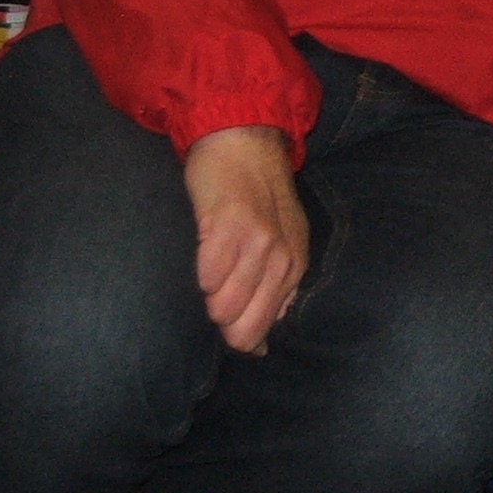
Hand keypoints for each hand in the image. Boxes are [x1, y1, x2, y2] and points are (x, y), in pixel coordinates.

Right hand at [182, 124, 308, 354]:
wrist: (244, 143)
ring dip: (206, 294)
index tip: (223, 308)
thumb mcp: (279, 246)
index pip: (259, 332)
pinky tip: (203, 248)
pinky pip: (206, 276)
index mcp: (293, 267)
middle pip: (240, 328)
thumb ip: (273, 295)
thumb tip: (260, 350)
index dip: (234, 331)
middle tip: (213, 284)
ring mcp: (257, 243)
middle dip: (219, 319)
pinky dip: (199, 271)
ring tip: (209, 263)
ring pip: (221, 307)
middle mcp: (281, 259)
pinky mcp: (229, 226)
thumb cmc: (256, 198)